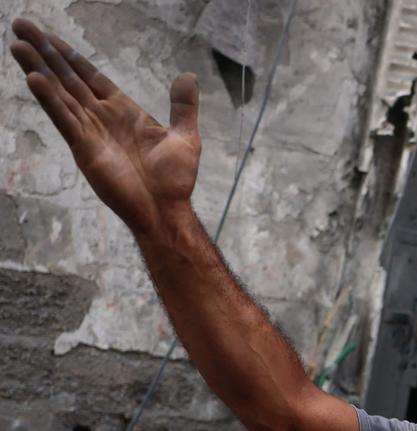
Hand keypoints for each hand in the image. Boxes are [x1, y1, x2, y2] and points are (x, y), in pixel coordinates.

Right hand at [10, 19, 200, 234]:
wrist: (166, 209)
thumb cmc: (175, 180)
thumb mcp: (186, 137)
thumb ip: (183, 106)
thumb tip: (188, 76)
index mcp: (123, 112)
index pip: (91, 77)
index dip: (71, 56)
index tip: (50, 37)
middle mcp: (102, 118)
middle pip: (68, 79)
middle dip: (46, 53)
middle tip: (22, 26)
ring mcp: (91, 132)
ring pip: (60, 94)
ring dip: (39, 69)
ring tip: (18, 45)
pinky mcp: (85, 149)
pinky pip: (65, 119)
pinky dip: (50, 100)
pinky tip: (34, 79)